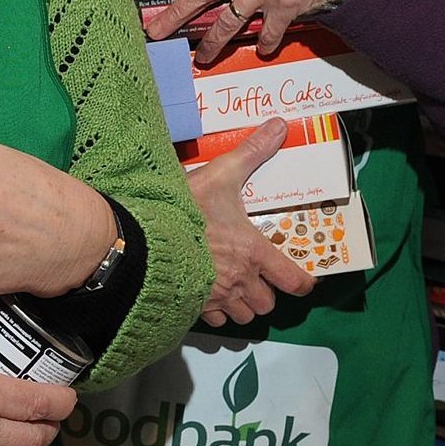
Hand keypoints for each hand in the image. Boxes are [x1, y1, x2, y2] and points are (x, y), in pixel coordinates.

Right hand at [185, 118, 314, 326]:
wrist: (141, 239)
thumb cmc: (184, 209)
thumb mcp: (220, 175)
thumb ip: (251, 152)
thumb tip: (279, 124)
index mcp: (254, 252)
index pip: (293, 280)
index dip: (302, 282)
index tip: (302, 279)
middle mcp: (240, 280)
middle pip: (267, 303)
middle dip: (264, 292)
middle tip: (254, 275)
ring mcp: (215, 298)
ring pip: (243, 316)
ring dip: (241, 304)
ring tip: (231, 287)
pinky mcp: (192, 307)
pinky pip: (213, 321)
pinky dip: (213, 312)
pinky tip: (204, 293)